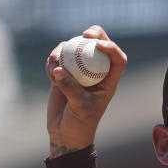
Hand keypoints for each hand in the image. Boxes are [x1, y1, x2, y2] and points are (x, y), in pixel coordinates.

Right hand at [46, 25, 126, 156]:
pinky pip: (58, 59)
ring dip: (64, 50)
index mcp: (108, 81)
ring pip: (75, 49)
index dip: (112, 47)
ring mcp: (79, 72)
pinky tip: (49, 73)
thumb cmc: (79, 124)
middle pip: (98, 46)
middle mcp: (95, 73)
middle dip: (94, 35)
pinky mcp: (62, 74)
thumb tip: (59, 68)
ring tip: (54, 65)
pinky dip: (52, 61)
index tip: (99, 44)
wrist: (64, 133)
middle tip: (84, 34)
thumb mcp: (79, 107)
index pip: (118, 59)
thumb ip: (70, 88)